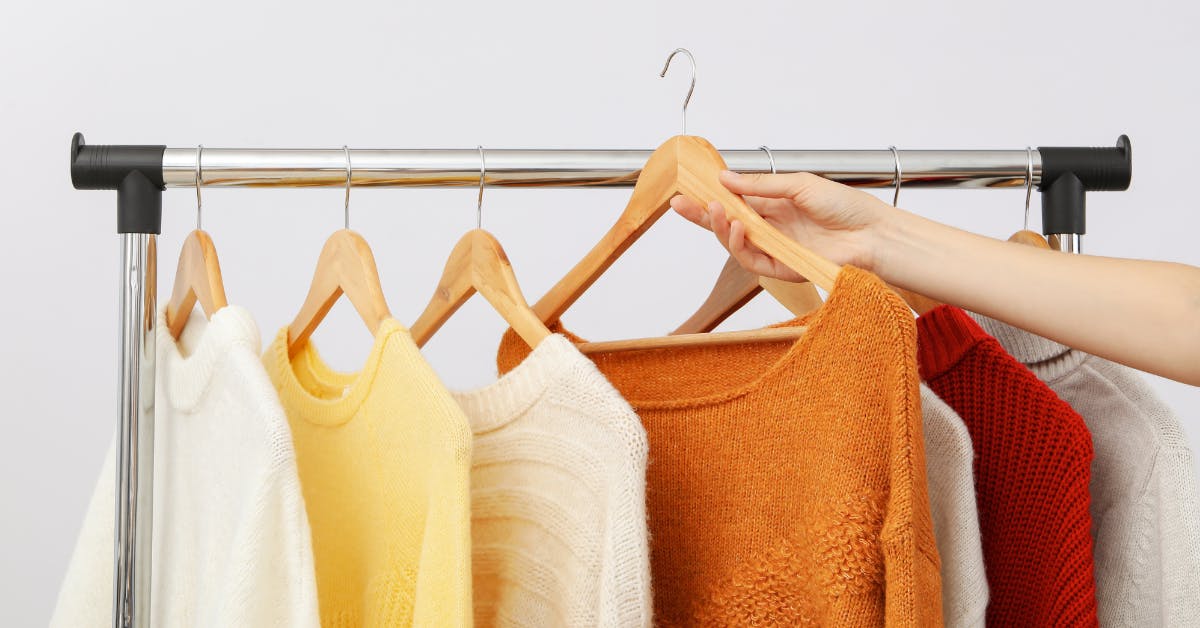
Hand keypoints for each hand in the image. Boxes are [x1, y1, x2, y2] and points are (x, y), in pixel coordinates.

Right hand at [670, 170, 891, 280]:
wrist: (872, 234)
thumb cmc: (845, 207)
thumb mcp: (799, 184)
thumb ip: (761, 185)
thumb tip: (726, 179)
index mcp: (774, 204)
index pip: (734, 201)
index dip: (710, 195)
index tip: (688, 187)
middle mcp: (771, 227)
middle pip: (726, 223)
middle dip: (701, 215)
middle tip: (680, 204)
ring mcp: (775, 248)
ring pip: (734, 243)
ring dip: (719, 228)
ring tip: (714, 211)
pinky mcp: (781, 268)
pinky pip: (751, 261)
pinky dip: (739, 246)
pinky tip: (736, 229)